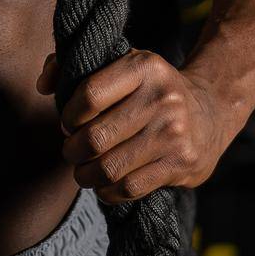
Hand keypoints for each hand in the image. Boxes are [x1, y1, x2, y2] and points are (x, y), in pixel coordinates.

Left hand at [36, 49, 234, 203]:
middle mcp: (162, 98)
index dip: (68, 115)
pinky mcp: (181, 164)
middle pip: (95, 138)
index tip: (68, 122)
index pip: (89, 95)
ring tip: (84, 171)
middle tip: (71, 151)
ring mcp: (174, 133)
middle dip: (72, 150)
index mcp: (143, 66)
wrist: (211, 111)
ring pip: (109, 168)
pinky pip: (129, 188)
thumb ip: (72, 66)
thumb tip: (43, 85)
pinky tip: (105, 184)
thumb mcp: (120, 64)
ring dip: (86, 175)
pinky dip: (108, 191)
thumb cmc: (149, 88)